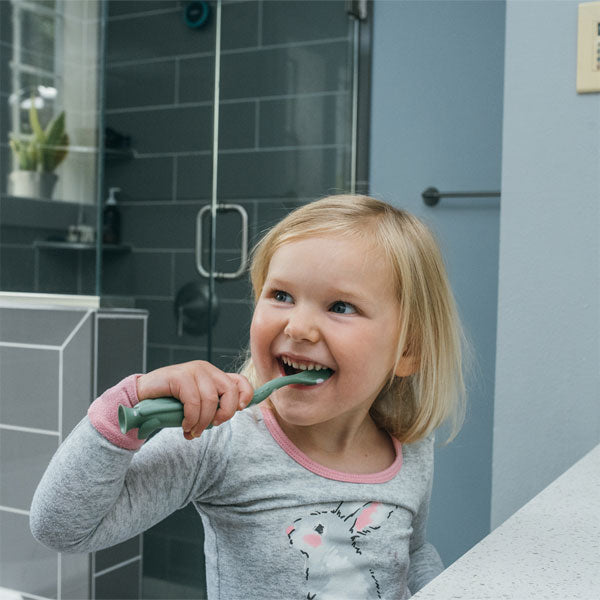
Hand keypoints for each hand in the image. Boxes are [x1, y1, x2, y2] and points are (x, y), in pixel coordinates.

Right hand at [136, 361, 253, 439]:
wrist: (142, 397)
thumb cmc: (171, 403)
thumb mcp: (197, 405)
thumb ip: (213, 406)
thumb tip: (230, 414)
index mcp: (214, 375)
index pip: (240, 380)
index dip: (246, 395)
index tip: (239, 409)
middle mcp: (206, 369)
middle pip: (229, 390)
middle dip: (224, 413)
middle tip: (212, 426)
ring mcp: (192, 370)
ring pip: (210, 399)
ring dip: (203, 421)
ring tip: (193, 431)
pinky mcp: (179, 376)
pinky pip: (193, 401)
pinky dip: (191, 418)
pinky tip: (185, 425)